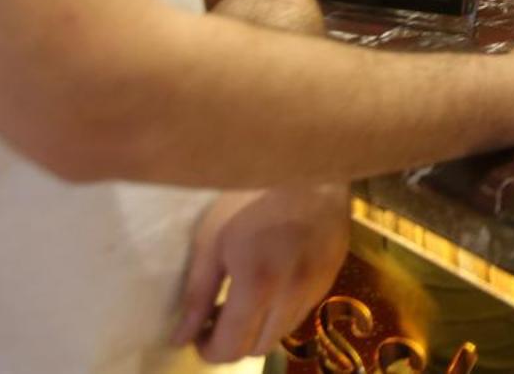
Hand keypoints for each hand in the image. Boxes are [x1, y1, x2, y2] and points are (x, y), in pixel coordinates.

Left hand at [170, 183, 349, 362]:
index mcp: (258, 285)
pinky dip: (281, 310)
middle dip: (233, 342)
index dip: (208, 350)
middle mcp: (293, 295)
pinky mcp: (332, 275)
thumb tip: (181, 337)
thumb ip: (197, 294)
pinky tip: (271, 282)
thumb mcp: (212, 239)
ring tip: (244, 299)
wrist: (309, 162)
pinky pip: (302, 310)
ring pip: (283, 333)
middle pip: (259, 348)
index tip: (196, 335)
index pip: (231, 348)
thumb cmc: (249, 194)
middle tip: (217, 317)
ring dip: (259, 328)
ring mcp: (317, 286)